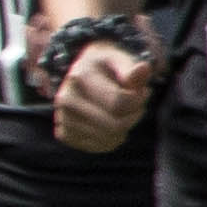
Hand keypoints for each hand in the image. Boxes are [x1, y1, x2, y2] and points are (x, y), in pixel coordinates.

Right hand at [53, 28, 157, 152]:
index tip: (144, 91)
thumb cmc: (106, 68)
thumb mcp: (120, 61)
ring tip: (124, 112)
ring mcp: (62, 118)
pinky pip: (99, 146)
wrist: (82, 75)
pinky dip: (113, 139)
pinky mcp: (64, 134)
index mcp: (79, 77)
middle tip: (137, 106)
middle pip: (114, 125)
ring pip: (108, 138)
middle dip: (133, 116)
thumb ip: (132, 69)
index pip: (118, 102)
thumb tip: (144, 68)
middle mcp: (66, 99)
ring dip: (124, 128)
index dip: (139, 100)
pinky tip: (112, 124)